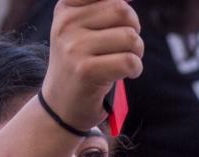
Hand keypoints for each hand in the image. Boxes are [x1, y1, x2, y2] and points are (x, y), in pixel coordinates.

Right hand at [42, 0, 143, 133]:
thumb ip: (104, 9)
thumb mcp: (83, 29)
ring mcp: (74, 47)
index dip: (124, 5)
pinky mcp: (86, 70)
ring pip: (130, 37)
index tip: (121, 21)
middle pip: (123, 11)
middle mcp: (66, 23)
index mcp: (67, 8)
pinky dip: (135, 69)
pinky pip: (130, 61)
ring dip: (136, 52)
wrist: (61, 104)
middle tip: (125, 46)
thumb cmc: (82, 63)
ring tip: (122, 61)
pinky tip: (124, 74)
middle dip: (134, 29)